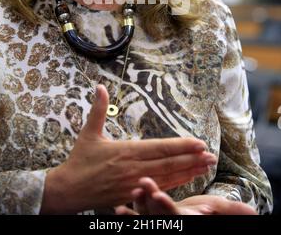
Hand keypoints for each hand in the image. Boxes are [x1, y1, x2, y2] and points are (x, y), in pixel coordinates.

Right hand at [41, 85, 215, 213]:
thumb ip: (98, 109)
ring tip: (206, 166)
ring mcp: (135, 184)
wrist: (68, 190)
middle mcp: (134, 168)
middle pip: (169, 163)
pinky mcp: (133, 196)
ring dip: (189, 172)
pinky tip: (188, 179)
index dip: (182, 146)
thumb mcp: (89, 133)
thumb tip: (100, 86)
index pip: (160, 148)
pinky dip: (176, 184)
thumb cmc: (80, 161)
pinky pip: (159, 189)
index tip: (200, 143)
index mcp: (126, 151)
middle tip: (212, 156)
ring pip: (168, 178)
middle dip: (192, 159)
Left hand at [116, 177, 256, 214]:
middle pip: (158, 216)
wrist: (196, 219)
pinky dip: (128, 215)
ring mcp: (158, 223)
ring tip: (133, 190)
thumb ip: (230, 211)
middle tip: (142, 184)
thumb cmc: (207, 214)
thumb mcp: (220, 212)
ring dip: (138, 204)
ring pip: (146, 216)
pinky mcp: (150, 219)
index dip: (166, 206)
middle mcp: (170, 225)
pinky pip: (138, 219)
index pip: (174, 216)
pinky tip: (118, 209)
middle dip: (149, 202)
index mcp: (185, 221)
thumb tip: (253, 212)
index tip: (158, 195)